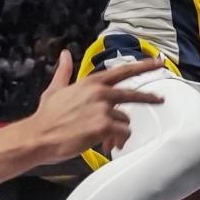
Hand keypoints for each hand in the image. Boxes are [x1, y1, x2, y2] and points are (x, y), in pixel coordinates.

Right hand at [30, 53, 162, 160]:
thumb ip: (65, 72)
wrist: (39, 136)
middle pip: (133, 93)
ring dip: (118, 131)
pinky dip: (116, 140)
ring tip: (107, 140)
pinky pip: (122, 133)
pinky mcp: (104, 126)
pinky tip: (107, 145)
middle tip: (160, 100)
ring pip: (125, 120)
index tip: (158, 62)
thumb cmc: (47, 116)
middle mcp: (100, 93)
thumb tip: (65, 54)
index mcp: (91, 83)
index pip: (122, 71)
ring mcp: (103, 109)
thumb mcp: (56, 89)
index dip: (142, 66)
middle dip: (149, 97)